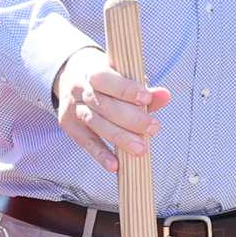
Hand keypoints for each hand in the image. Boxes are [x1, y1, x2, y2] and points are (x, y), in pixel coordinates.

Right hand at [52, 46, 169, 170]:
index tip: (146, 98)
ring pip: (96, 124)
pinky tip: (115, 165)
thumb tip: (165, 96)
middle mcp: (80, 89)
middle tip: (153, 128)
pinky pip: (86, 143)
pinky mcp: (71, 127)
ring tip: (140, 149)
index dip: (126, 89)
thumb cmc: (106, 80)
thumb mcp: (122, 77)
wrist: (70, 78)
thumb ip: (144, 89)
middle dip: (130, 118)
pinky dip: (101, 155)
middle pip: (104, 105)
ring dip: (120, 138)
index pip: (107, 79)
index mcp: (93, 71)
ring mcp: (73, 108)